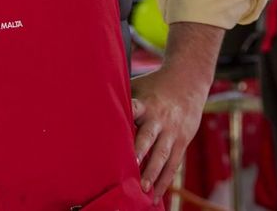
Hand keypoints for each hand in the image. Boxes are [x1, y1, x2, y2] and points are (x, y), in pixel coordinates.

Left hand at [130, 22, 220, 195]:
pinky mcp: (183, 141)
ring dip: (154, 173)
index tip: (116, 127)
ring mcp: (173, 131)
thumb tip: (87, 105)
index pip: (134, 108)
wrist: (189, 81)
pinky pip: (174, 164)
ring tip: (144, 190)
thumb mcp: (139, 86)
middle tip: (131, 167)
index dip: (126, 116)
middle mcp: (159, 118)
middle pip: (149, 136)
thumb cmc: (155, 86)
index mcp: (145, 103)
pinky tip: (156, 196)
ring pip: (163, 154)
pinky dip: (165, 180)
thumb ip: (120, 99)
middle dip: (140, 152)